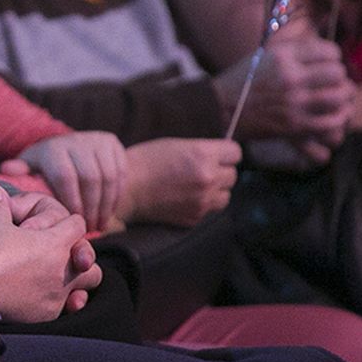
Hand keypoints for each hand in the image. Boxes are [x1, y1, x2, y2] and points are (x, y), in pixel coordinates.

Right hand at [0, 186, 101, 322]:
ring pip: (85, 287)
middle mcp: (64, 269)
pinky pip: (63, 308)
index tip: (54, 227)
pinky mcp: (46, 314)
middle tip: (60, 254)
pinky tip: (41, 296)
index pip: (78, 225)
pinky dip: (56, 301)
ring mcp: (57, 294)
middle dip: (80, 255)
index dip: (67, 223)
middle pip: (90, 260)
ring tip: (56, 277)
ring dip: (75, 280)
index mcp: (56, 242)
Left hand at [2, 132, 126, 231]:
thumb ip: (21, 170)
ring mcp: (97, 141)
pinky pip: (120, 174)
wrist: (81, 147)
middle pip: (90, 178)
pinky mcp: (114, 144)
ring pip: (108, 177)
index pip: (66, 176)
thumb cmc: (49, 164)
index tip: (72, 220)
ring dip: (105, 205)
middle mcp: (77, 140)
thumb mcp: (33, 165)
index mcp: (54, 148)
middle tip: (89, 228)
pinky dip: (116, 196)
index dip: (71, 201)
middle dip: (91, 207)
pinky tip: (109, 212)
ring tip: (98, 224)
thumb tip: (4, 169)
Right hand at [118, 139, 239, 226]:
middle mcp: (207, 178)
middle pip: (233, 175)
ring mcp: (202, 200)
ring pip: (226, 195)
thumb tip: (221, 155)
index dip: (226, 152)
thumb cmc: (145, 162)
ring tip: (197, 185)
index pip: (235, 153)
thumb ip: (202, 150)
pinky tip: (186, 196)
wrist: (126, 189)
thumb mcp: (176, 144)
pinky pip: (210, 209)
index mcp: (203, 155)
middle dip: (221, 171)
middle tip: (204, 169)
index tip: (220, 154)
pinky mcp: (195, 217)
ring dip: (216, 189)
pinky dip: (203, 203)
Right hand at [212, 37, 354, 156]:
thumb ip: (295, 52)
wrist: (221, 108)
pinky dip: (338, 119)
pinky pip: (330, 122)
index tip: (329, 63)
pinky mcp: (295, 125)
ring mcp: (294, 102)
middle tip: (335, 82)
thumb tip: (327, 54)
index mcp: (283, 56)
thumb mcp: (266, 55)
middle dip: (340, 77)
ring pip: (338, 97)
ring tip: (340, 98)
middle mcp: (290, 77)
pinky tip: (334, 116)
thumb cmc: (244, 79)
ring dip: (343, 97)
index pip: (328, 51)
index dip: (334, 57)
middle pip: (337, 73)